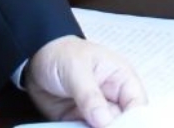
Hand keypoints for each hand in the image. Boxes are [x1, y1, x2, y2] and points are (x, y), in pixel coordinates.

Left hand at [23, 36, 146, 127]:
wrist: (36, 59)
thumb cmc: (62, 53)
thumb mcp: (76, 69)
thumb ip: (90, 95)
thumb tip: (104, 120)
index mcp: (122, 79)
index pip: (137, 105)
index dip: (133, 120)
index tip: (116, 126)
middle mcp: (113, 99)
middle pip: (123, 123)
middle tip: (96, 126)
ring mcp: (97, 113)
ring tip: (82, 124)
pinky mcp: (81, 123)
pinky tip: (74, 127)